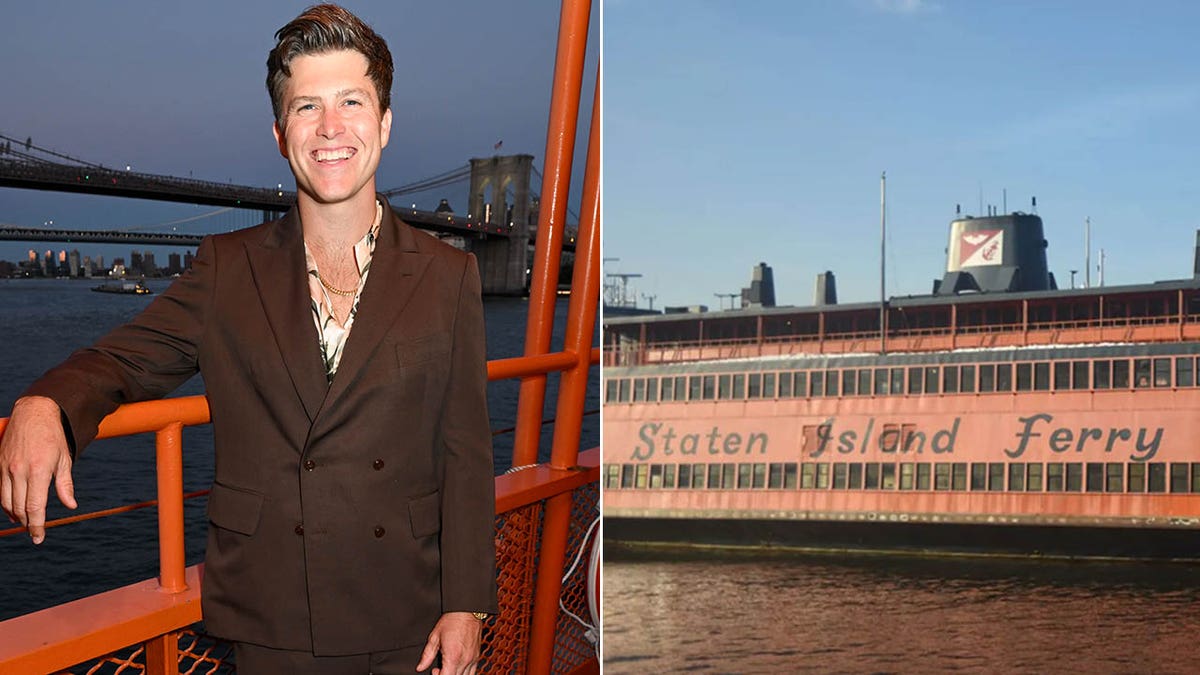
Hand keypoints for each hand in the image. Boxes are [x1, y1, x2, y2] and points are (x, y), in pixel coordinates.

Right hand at [0, 396, 75, 543]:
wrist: (33, 412)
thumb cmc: (53, 436)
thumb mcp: (65, 459)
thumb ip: (65, 484)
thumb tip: (70, 506)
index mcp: (39, 470)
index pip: (35, 507)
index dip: (37, 525)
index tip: (39, 538)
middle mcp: (19, 471)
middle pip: (19, 508)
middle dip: (27, 523)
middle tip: (34, 533)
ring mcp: (6, 467)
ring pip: (6, 501)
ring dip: (15, 515)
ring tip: (24, 522)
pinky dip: (5, 503)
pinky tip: (14, 508)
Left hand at [416, 611, 482, 674]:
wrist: (467, 611)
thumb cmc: (452, 621)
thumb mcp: (435, 637)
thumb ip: (427, 655)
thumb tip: (420, 667)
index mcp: (453, 657)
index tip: (434, 670)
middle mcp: (464, 660)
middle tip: (439, 668)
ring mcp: (472, 659)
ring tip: (449, 667)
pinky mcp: (477, 656)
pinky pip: (472, 672)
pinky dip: (464, 673)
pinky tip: (457, 666)